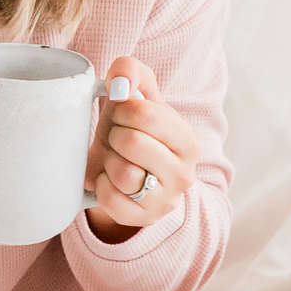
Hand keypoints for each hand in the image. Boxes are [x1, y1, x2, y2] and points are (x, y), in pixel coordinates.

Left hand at [85, 55, 199, 242]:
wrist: (131, 171)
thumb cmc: (134, 129)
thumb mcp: (137, 96)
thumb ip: (131, 72)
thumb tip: (121, 81)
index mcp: (188, 140)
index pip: (145, 114)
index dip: (121, 108)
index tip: (121, 113)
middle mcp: (184, 173)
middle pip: (131, 142)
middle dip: (114, 135)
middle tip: (116, 137)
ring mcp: (166, 200)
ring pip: (122, 173)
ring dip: (108, 161)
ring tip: (115, 158)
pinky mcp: (143, 219)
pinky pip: (110, 199)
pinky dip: (101, 185)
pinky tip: (109, 179)